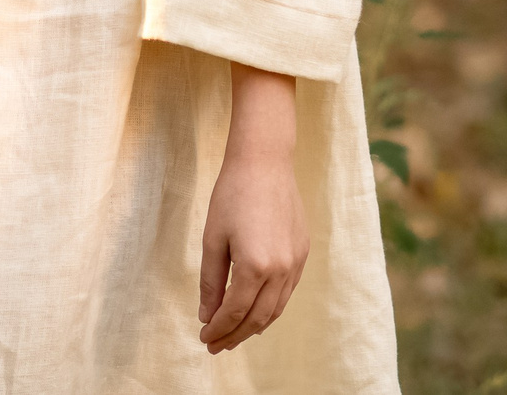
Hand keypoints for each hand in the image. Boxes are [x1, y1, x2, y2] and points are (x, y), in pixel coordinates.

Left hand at [198, 65, 306, 353]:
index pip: (235, 312)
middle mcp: (281, 269)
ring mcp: (296, 262)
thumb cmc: (232, 195)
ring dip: (254, 325)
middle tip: (216, 344)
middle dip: (235, 335)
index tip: (203, 338)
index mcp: (254, 266)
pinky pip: (287, 291)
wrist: (265, 162)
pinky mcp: (303, 252)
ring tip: (234, 333)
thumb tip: (207, 315)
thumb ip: (211, 282)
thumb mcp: (212, 239)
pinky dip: (270, 307)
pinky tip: (255, 308)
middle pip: (258, 318)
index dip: (218, 329)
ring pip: (276, 309)